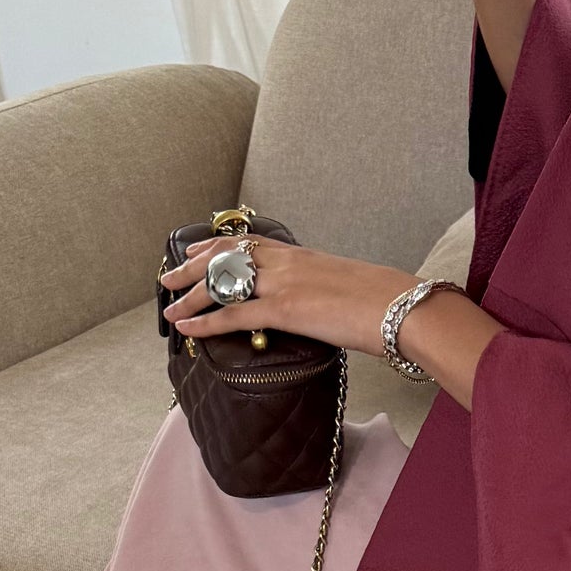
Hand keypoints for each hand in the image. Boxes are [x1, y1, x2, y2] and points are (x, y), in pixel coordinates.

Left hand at [161, 236, 419, 358]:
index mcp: (301, 255)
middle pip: (225, 256)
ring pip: (223, 283)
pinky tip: (188, 328)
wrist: (403, 309)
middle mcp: (286, 262)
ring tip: (169, 308)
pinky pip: (234, 315)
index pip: (248, 243)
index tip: (193, 248)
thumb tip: (319, 307)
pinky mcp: (285, 309)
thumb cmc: (386, 303)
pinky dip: (206, 322)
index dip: (215, 245)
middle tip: (167, 277)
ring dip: (190, 296)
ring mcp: (283, 284)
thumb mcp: (347, 287)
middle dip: (191, 266)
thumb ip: (323, 292)